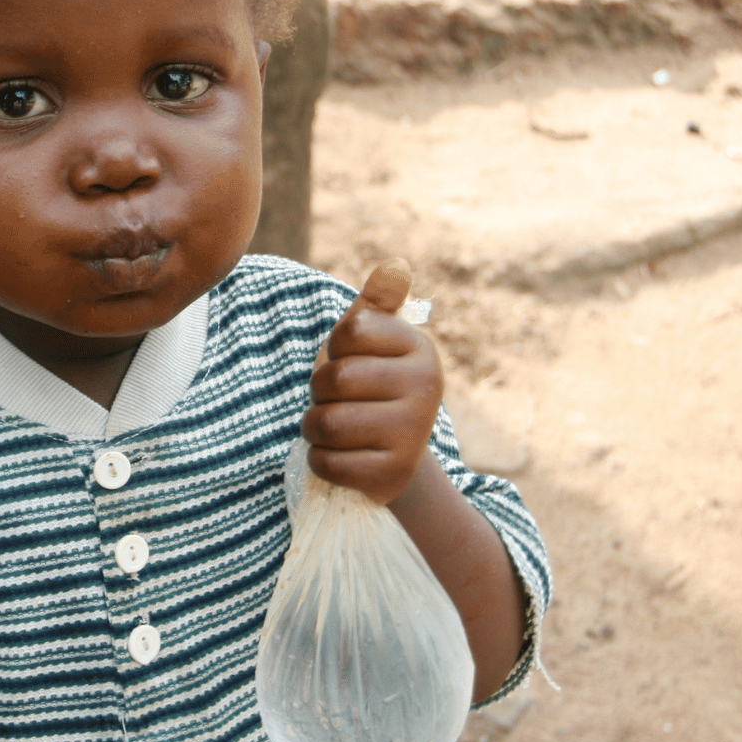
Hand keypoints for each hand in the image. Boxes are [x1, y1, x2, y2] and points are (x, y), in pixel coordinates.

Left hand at [301, 258, 443, 504]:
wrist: (391, 455)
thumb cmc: (370, 387)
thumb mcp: (372, 344)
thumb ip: (376, 305)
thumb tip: (395, 266)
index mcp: (420, 348)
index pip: (351, 330)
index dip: (335, 349)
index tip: (351, 362)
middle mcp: (427, 388)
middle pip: (336, 379)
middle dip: (319, 393)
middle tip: (337, 401)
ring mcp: (413, 434)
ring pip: (328, 424)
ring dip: (314, 428)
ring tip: (333, 428)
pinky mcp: (393, 475)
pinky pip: (328, 463)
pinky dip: (320, 462)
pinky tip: (341, 458)